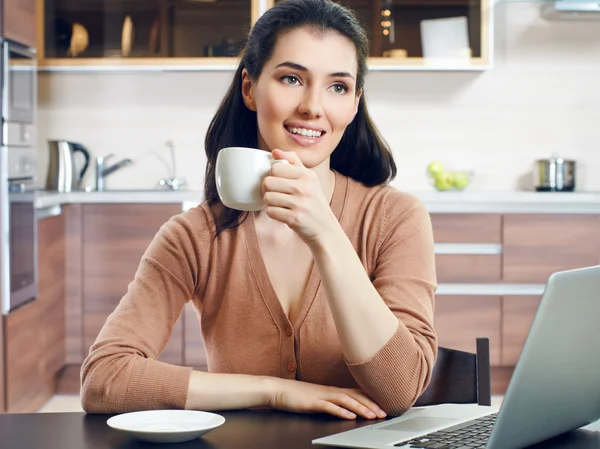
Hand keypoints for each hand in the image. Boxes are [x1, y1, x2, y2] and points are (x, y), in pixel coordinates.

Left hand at [262, 149, 338, 243]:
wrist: (325, 228)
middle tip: (275, 194)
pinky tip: (282, 214)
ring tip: (280, 205)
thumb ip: (293, 162)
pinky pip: (270, 212)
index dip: (271, 175)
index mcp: (307, 175)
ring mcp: (299, 203)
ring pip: (267, 197)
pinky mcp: (294, 218)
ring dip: (270, 203)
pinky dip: (273, 214)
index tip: (277, 182)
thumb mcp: (309, 179)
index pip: (275, 167)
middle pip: (268, 182)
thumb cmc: (313, 202)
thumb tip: (274, 151)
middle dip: (267, 189)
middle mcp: (304, 187)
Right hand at [267, 378, 386, 419]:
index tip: (384, 405)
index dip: (371, 398)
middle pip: (354, 396)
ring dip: (360, 408)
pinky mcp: (312, 402)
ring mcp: (321, 396)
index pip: (356, 393)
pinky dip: (340, 411)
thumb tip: (346, 408)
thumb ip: (332, 402)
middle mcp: (330, 391)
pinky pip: (328, 407)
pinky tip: (349, 416)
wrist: (279, 390)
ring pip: (345, 401)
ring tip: (372, 415)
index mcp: (333, 390)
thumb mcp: (318, 398)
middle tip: (384, 412)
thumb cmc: (298, 396)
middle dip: (371, 404)